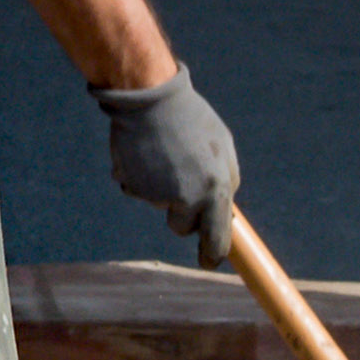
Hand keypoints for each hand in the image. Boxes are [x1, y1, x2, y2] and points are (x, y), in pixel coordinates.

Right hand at [90, 64, 240, 267]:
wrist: (151, 98)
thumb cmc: (192, 120)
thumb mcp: (223, 148)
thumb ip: (226, 180)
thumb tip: (224, 210)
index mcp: (216, 189)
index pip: (217, 238)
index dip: (213, 254)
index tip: (209, 261)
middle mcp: (188, 198)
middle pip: (183, 227)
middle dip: (182, 213)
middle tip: (180, 184)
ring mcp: (158, 196)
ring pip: (160, 204)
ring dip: (161, 188)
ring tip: (164, 154)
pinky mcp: (134, 187)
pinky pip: (140, 190)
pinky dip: (141, 177)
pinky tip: (145, 153)